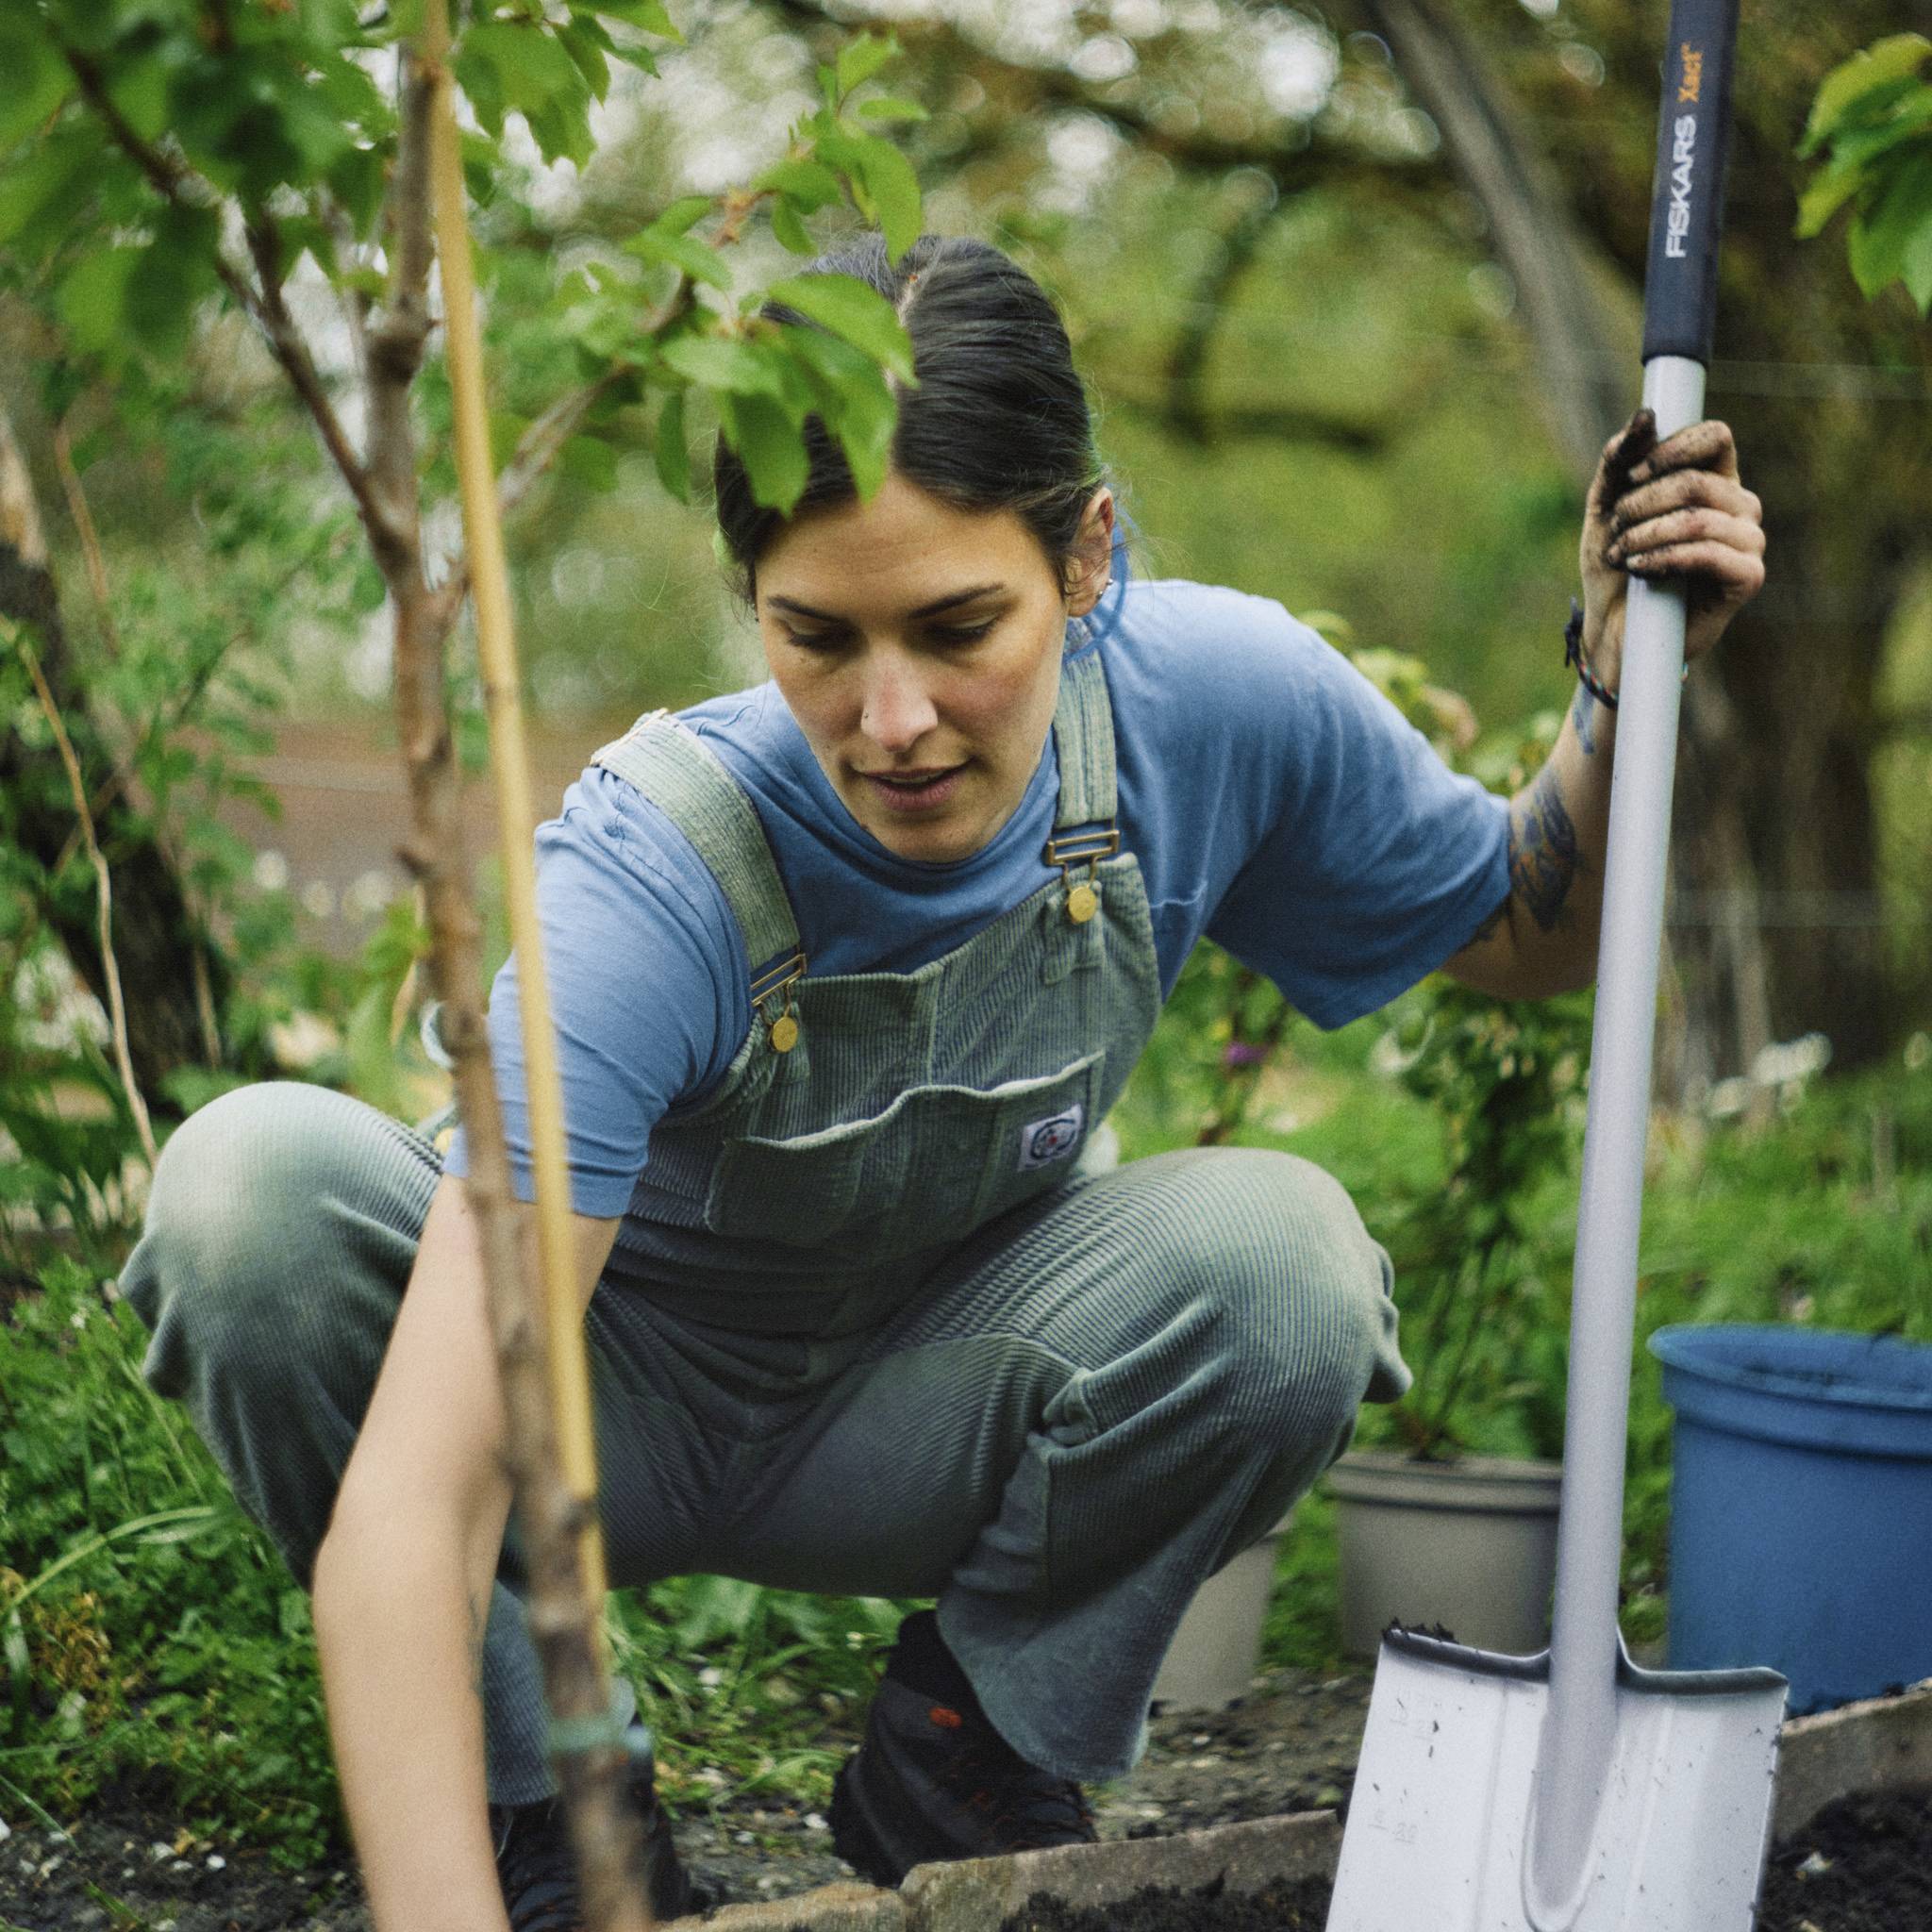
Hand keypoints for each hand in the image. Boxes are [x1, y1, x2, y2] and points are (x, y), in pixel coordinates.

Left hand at [1577, 409, 1765, 688]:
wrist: (1615, 628)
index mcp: (1714, 479)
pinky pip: (1710, 553)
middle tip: (1617, 529)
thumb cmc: (1617, 564)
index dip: (1671, 449)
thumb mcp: (1606, 507)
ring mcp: (1748, 541)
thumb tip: (1647, 415)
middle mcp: (1739, 505)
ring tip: (1623, 556)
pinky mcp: (1748, 577)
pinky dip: (1666, 558)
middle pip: (1696, 480)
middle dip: (1642, 504)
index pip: (1715, 436)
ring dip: (1646, 535)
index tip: (1632, 476)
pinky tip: (1642, 570)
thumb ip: (1620, 461)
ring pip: (1698, 518)